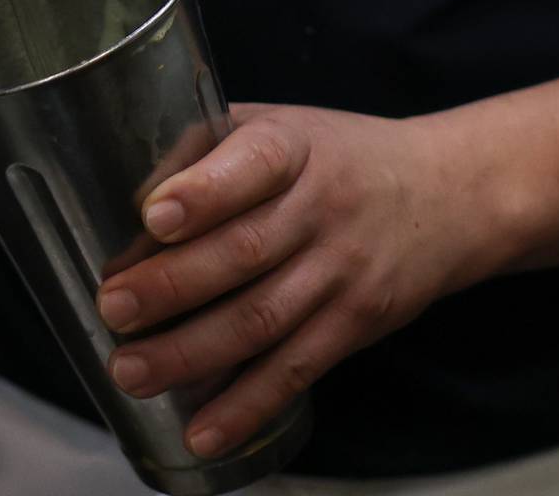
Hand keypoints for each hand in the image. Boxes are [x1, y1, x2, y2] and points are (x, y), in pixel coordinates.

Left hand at [96, 104, 508, 458]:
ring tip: (130, 371)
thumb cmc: (333, 157)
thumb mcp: (279, 127)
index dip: (204, 192)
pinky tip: (201, 432)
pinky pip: (296, 370)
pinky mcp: (354, 324)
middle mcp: (320, 208)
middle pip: (244, 252)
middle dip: (171, 286)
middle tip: (113, 308)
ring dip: (191, 353)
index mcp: (293, 147)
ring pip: (262, 320)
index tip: (154, 216)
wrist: (445, 194)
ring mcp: (341, 271)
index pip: (253, 164)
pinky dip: (247, 406)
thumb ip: (206, 149)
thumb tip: (122, 201)